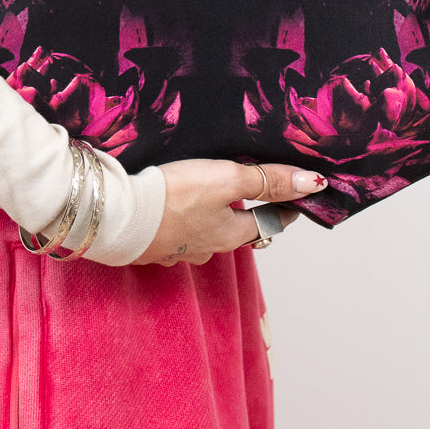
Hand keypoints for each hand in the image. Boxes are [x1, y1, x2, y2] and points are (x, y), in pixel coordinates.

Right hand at [129, 159, 327, 266]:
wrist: (116, 215)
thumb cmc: (171, 197)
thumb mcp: (227, 179)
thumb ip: (268, 181)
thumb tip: (313, 184)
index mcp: (231, 234)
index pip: (271, 221)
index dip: (286, 205)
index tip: (298, 195)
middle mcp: (208, 248)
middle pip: (237, 230)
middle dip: (248, 213)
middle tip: (256, 193)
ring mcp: (178, 249)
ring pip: (206, 233)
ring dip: (213, 218)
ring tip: (211, 197)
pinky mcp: (153, 243)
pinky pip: (178, 232)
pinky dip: (183, 221)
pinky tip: (174, 209)